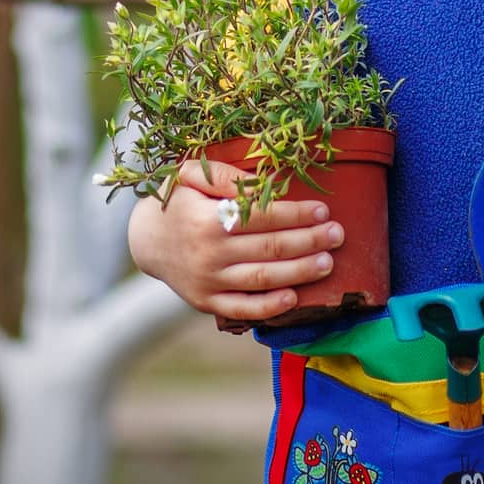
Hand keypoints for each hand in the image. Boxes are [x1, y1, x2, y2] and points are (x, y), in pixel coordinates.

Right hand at [126, 158, 344, 322]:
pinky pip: (242, 309)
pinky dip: (269, 307)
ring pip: (261, 279)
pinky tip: (295, 298)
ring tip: (328, 262)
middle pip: (268, 248)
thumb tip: (262, 179)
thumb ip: (223, 174)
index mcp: (207, 220)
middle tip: (337, 234)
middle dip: (308, 241)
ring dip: (299, 272)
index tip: (322, 210)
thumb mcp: (190, 176)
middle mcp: (209, 255)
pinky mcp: (206, 302)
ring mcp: (208, 282)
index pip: (261, 217)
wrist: (146, 240)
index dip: (295, 214)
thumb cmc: (177, 201)